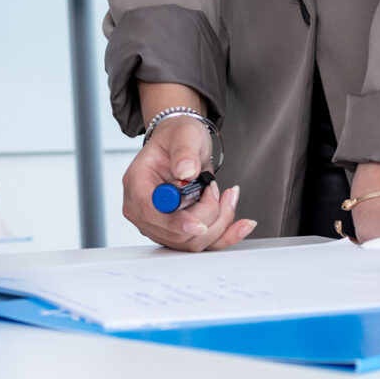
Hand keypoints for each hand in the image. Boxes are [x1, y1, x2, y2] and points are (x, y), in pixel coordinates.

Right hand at [123, 115, 253, 251]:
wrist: (181, 145)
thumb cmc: (176, 139)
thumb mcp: (184, 136)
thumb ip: (184, 152)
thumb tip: (186, 171)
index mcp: (137, 184)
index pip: (151, 212)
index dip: (176, 222)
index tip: (201, 224)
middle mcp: (144, 209)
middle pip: (175, 232)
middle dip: (207, 214)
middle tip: (215, 188)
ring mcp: (160, 224)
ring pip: (192, 241)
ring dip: (219, 221)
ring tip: (227, 196)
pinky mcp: (178, 231)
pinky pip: (203, 243)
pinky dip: (226, 235)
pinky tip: (242, 225)